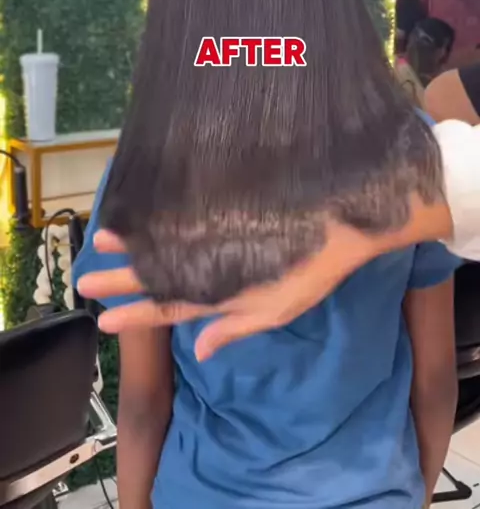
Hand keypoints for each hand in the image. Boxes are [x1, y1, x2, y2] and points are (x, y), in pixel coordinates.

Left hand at [78, 200, 450, 360]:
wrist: (342, 218)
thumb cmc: (314, 266)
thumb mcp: (281, 307)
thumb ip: (238, 326)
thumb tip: (201, 353)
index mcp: (226, 295)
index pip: (172, 308)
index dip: (137, 315)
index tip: (101, 319)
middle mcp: (215, 268)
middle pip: (161, 278)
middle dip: (124, 279)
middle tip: (86, 278)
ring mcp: (217, 241)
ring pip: (166, 251)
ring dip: (134, 249)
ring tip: (103, 240)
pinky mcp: (225, 216)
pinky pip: (185, 227)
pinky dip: (160, 226)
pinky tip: (141, 216)